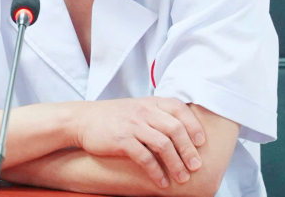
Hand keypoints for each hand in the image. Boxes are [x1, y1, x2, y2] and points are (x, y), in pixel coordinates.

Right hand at [72, 97, 205, 188]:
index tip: (201, 142)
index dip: (193, 125)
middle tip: (196, 166)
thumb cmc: (113, 116)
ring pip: (163, 144)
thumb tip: (181, 130)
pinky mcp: (122, 140)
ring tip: (182, 179)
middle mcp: (144, 111)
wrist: (83, 119)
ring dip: (176, 164)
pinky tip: (161, 182)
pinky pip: (145, 158)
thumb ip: (156, 114)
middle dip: (189, 149)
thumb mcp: (136, 107)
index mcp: (150, 102)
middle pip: (175, 129)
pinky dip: (156, 172)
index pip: (179, 109)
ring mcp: (133, 125)